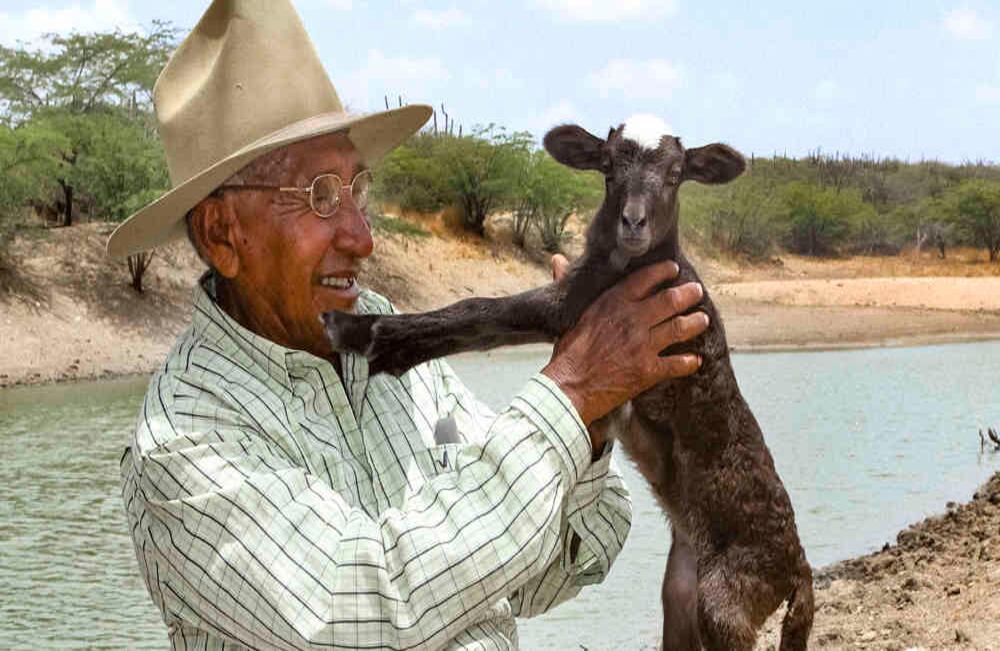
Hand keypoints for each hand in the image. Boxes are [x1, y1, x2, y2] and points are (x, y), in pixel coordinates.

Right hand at [541, 259, 707, 447]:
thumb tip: (557, 260)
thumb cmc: (566, 353)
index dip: (663, 271)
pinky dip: (689, 362)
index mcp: (612, 303)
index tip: (674, 269)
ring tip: (702, 320)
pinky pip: (678, 364)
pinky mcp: (648, 371)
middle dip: (688, 294)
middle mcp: (632, 320)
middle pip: (670, 300)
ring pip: (680, 328)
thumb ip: (567, 285)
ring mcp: (643, 345)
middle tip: (696, 292)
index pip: (645, 279)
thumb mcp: (568, 315)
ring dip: (695, 323)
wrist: (568, 389)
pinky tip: (696, 361)